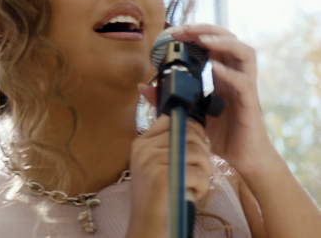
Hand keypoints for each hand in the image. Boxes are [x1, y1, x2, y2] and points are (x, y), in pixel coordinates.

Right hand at [127, 114, 211, 237]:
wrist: (146, 229)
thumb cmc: (158, 199)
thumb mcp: (155, 167)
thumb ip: (169, 147)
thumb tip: (199, 131)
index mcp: (141, 143)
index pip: (171, 118)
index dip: (191, 127)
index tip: (199, 143)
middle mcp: (144, 148)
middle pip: (188, 133)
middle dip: (203, 151)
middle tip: (201, 169)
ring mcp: (151, 161)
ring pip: (197, 152)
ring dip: (204, 171)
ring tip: (196, 184)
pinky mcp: (163, 177)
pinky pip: (198, 173)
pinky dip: (202, 186)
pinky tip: (192, 195)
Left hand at [163, 24, 278, 175]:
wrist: (245, 160)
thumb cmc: (221, 136)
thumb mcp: (190, 113)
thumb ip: (169, 98)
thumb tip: (142, 87)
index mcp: (221, 75)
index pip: (212, 44)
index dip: (195, 34)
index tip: (173, 32)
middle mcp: (235, 76)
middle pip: (229, 40)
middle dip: (206, 29)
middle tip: (183, 30)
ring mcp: (245, 88)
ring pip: (244, 53)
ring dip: (223, 42)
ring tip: (202, 40)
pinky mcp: (250, 104)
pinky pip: (243, 82)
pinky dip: (228, 72)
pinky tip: (213, 68)